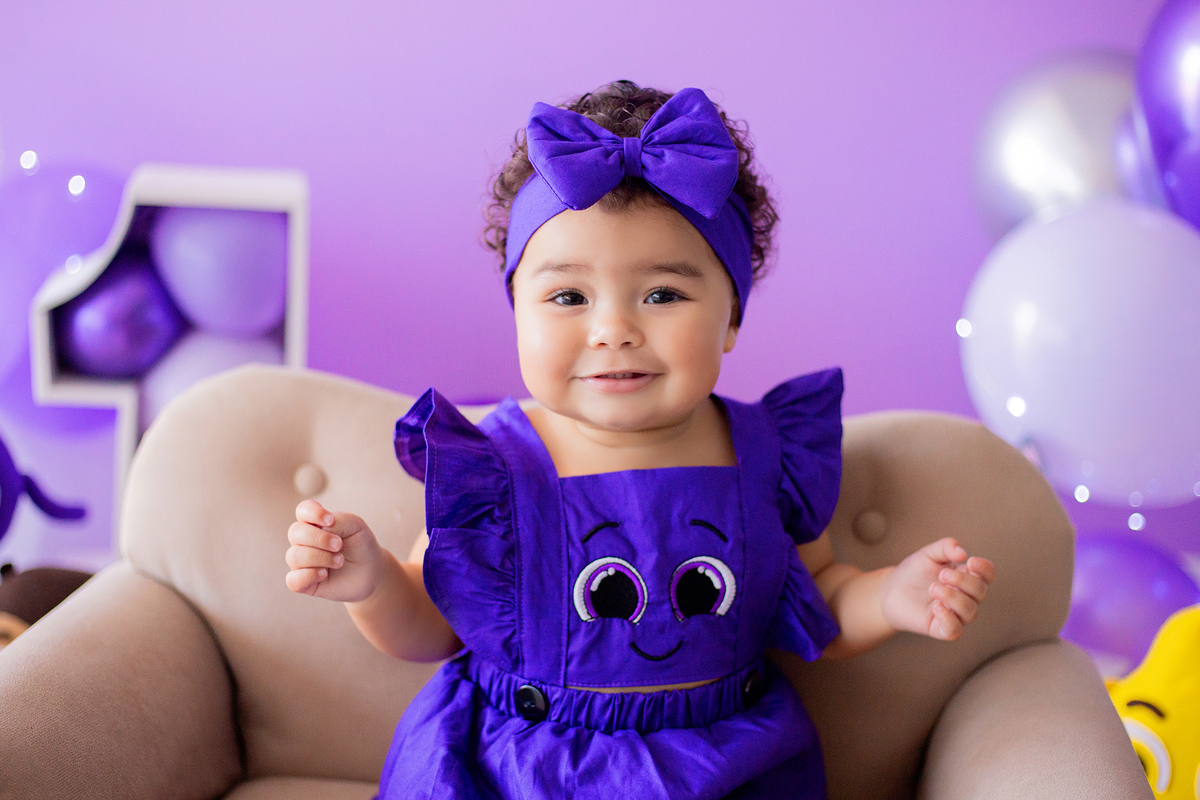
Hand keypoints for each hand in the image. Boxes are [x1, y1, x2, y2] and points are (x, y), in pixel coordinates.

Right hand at [285, 499, 384, 601]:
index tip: (331, 520)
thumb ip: (339, 521)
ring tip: (340, 561)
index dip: (313, 513)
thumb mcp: (356, 526)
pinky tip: (325, 574)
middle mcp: (303, 541)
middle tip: (339, 545)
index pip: (302, 510)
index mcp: (315, 523)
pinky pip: (292, 580)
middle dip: (319, 538)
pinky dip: (309, 575)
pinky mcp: (303, 583)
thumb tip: (320, 530)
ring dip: (320, 557)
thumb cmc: (360, 545)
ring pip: (294, 556)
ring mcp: (301, 562)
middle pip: (295, 532)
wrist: (371, 572)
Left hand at [879, 538, 994, 640]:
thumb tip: (963, 552)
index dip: (985, 569)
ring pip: (970, 611)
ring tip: (933, 588)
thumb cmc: (914, 572)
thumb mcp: (928, 554)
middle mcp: (966, 597)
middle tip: (942, 574)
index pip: (988, 575)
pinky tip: (936, 607)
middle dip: (963, 581)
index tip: (971, 561)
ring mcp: (955, 614)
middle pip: (980, 591)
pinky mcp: (942, 628)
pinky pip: (955, 630)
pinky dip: (949, 619)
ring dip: (954, 598)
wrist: (891, 590)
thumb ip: (945, 547)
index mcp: (966, 577)